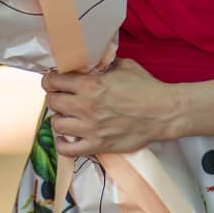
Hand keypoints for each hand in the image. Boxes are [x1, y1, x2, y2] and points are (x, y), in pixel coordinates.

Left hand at [41, 56, 176, 155]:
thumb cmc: (146, 87)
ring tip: (68, 116)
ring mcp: (90, 128)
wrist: (163, 112)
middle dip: (55, 97)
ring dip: (60, 118)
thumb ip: (103, 64)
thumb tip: (91, 62)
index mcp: (90, 85)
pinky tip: (66, 137)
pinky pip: (67, 149)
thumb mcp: (123, 66)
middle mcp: (85, 107)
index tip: (54, 80)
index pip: (54, 81)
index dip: (50, 79)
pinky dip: (62, 144)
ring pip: (56, 124)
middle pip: (52, 102)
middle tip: (62, 96)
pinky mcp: (97, 145)